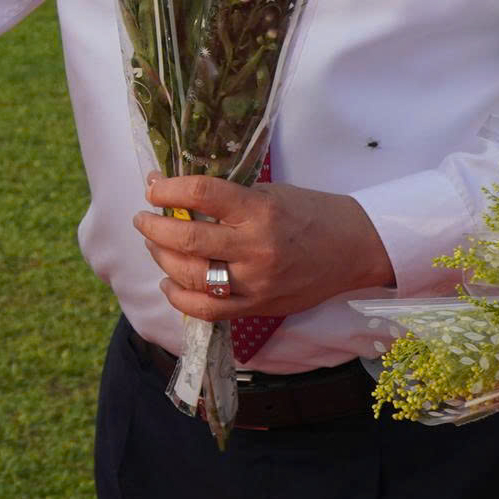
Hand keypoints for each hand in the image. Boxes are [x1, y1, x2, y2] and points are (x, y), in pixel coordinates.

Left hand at [133, 173, 394, 322]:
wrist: (355, 249)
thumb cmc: (310, 213)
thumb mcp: (269, 193)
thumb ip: (227, 198)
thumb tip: (176, 195)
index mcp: (259, 210)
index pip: (201, 194)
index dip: (168, 190)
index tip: (153, 188)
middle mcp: (256, 248)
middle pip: (188, 239)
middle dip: (154, 228)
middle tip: (143, 219)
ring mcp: (256, 282)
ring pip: (192, 276)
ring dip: (163, 259)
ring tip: (155, 246)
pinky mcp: (259, 307)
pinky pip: (208, 310)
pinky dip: (180, 298)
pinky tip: (169, 284)